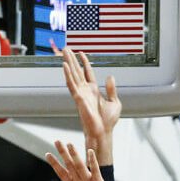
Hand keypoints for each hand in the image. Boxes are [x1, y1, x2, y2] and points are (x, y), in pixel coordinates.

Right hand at [55, 45, 119, 163]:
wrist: (103, 132)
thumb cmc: (107, 121)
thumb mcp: (115, 102)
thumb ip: (111, 89)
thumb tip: (110, 76)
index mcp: (93, 91)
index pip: (87, 73)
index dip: (84, 62)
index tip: (81, 53)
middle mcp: (85, 91)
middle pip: (77, 71)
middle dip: (72, 59)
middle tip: (66, 48)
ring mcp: (81, 94)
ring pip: (73, 75)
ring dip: (68, 63)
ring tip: (64, 52)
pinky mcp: (78, 98)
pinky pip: (71, 84)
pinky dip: (68, 75)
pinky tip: (65, 66)